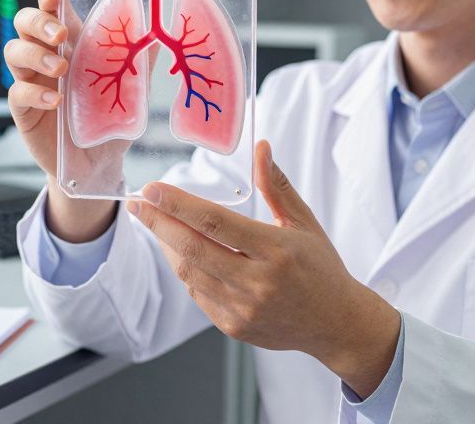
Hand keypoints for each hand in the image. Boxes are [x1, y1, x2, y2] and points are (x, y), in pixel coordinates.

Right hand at [4, 0, 119, 241]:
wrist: (98, 162)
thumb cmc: (109, 119)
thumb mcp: (131, 89)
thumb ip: (140, 62)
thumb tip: (158, 35)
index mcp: (71, 45)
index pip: (53, 11)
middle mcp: (45, 57)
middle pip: (24, 23)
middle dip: (38, 22)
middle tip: (61, 36)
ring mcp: (31, 82)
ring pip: (13, 52)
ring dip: (36, 55)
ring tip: (61, 70)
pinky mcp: (23, 110)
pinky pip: (17, 93)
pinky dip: (35, 94)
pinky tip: (56, 102)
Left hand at [127, 140, 400, 396]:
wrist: (337, 325)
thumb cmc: (321, 268)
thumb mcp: (304, 223)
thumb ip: (276, 186)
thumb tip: (261, 147)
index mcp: (276, 251)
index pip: (215, 223)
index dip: (179, 205)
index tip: (152, 189)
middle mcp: (258, 282)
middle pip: (192, 249)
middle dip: (158, 223)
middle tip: (137, 204)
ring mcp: (244, 308)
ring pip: (189, 273)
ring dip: (167, 246)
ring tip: (156, 223)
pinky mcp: (234, 326)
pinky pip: (198, 294)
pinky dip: (186, 270)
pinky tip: (182, 252)